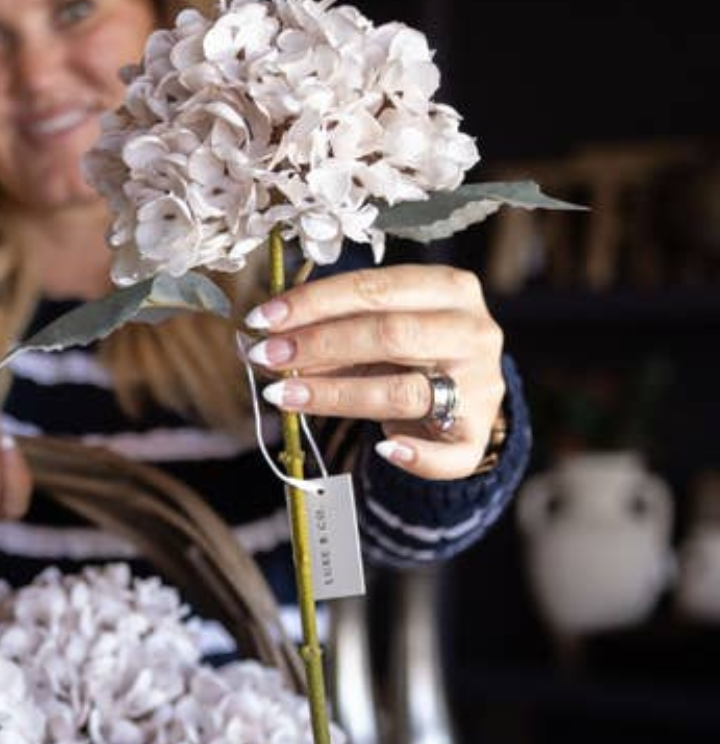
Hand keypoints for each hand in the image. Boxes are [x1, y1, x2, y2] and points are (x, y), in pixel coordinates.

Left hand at [244, 264, 505, 479]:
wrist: (467, 397)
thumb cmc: (411, 355)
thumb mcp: (376, 332)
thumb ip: (331, 331)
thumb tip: (266, 339)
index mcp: (450, 289)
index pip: (376, 288)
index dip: (315, 302)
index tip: (263, 318)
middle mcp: (473, 332)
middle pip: (390, 335)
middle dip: (319, 344)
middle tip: (265, 356)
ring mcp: (481, 385)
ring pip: (403, 392)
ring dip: (335, 396)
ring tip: (282, 395)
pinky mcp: (478, 435)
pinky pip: (447, 454)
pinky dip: (413, 456)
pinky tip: (381, 449)